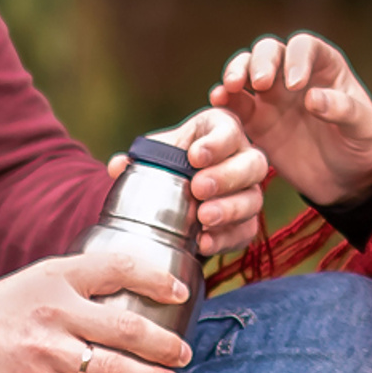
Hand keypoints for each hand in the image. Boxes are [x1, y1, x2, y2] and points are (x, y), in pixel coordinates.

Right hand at [0, 251, 194, 372]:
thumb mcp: (37, 280)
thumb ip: (80, 282)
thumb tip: (132, 289)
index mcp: (58, 278)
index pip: (120, 269)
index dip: (158, 280)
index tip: (181, 293)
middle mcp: (54, 313)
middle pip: (127, 328)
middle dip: (165, 344)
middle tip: (184, 352)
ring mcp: (45, 355)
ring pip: (114, 370)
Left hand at [116, 107, 269, 255]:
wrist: (176, 196)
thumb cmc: (169, 164)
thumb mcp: (154, 154)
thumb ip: (137, 158)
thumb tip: (118, 165)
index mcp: (221, 130)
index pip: (229, 130)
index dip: (217, 143)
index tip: (194, 156)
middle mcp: (244, 157)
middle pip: (253, 164)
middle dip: (226, 177)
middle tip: (199, 188)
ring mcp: (250, 191)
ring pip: (253, 199)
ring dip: (229, 209)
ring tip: (203, 218)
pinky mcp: (247, 221)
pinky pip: (246, 231)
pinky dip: (225, 238)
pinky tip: (204, 242)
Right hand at [208, 33, 371, 207]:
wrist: (343, 181)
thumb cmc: (359, 147)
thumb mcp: (363, 129)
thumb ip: (344, 110)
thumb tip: (312, 98)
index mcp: (324, 66)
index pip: (304, 46)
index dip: (297, 58)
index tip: (296, 85)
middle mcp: (293, 73)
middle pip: (269, 50)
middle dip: (260, 60)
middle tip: (261, 83)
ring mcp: (271, 95)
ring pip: (245, 69)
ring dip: (236, 72)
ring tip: (231, 87)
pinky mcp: (255, 120)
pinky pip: (234, 102)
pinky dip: (223, 98)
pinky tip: (217, 102)